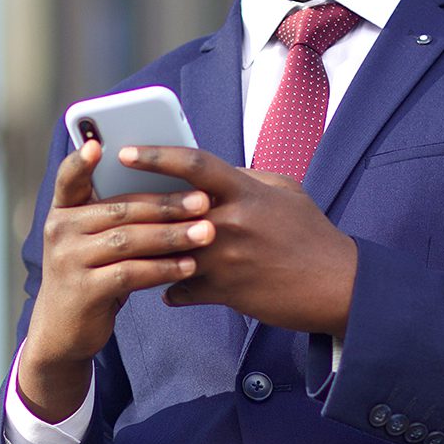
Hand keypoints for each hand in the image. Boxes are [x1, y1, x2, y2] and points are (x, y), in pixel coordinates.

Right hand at [18, 140, 213, 421]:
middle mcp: (60, 231)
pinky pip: (130, 273)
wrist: (65, 330)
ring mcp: (68, 261)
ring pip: (128, 240)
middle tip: (204, 201)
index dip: (80, 161)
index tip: (98, 146)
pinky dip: (162, 268)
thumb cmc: (95, 271)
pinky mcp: (82, 291)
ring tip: (207, 233)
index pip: (69, 179)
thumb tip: (179, 186)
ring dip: (172, 236)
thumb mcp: (97, 239)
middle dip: (167, 204)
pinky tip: (189, 265)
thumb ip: (119, 213)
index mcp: (65, 210)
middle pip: (120, 209)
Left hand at [118, 145, 356, 338]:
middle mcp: (230, 222)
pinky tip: (167, 290)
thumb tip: (214, 173)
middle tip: (107, 206)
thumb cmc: (312, 234)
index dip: (156, 155)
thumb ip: (246, 179)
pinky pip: (182, 290)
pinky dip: (172, 290)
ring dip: (147, 252)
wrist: (337, 285)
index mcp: (245, 191)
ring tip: (127, 250)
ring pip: (167, 253)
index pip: (193, 163)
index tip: (125, 152)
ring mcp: (225, 258)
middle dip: (135, 207)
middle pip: (167, 210)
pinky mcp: (225, 291)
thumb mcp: (285, 192)